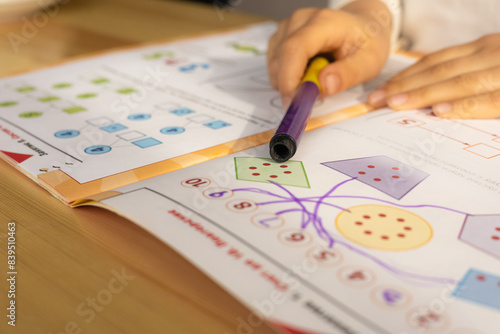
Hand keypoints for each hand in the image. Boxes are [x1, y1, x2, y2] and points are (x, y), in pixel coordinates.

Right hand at [267, 0, 391, 106]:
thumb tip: (325, 85)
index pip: (295, 48)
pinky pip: (275, 64)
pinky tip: (306, 74)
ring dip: (289, 82)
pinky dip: (287, 76)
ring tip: (315, 81)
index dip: (289, 78)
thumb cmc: (367, 41)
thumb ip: (349, 74)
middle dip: (290, 86)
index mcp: (324, 22)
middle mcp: (300, 21)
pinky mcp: (281, 36)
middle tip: (309, 101)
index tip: (293, 103)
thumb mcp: (370, 61)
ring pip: (275, 64)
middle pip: (280, 58)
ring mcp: (288, 27)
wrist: (363, 25)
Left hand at [368, 34, 499, 118]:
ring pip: (459, 82)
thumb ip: (465, 77)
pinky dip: (463, 105)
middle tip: (375, 100)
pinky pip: (490, 99)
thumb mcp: (493, 68)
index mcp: (483, 50)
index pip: (436, 62)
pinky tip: (439, 111)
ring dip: (423, 94)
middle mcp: (491, 55)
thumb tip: (429, 98)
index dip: (405, 76)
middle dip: (403, 86)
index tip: (380, 90)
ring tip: (394, 104)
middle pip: (440, 71)